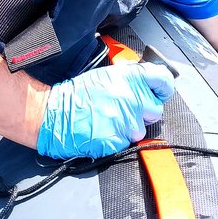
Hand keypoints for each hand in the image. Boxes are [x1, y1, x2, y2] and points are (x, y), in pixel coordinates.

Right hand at [36, 63, 174, 158]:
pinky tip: (102, 131)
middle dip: (144, 113)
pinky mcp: (117, 139)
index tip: (161, 92)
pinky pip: (126, 143)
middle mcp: (131, 98)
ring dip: (128, 128)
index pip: (163, 80)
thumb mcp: (107, 75)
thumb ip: (131, 80)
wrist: (53, 113)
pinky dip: (116, 139)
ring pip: (141, 130)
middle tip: (125, 111)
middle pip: (155, 110)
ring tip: (108, 121)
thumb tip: (148, 85)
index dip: (164, 88)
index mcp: (130, 78)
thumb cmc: (77, 94)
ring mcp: (125, 120)